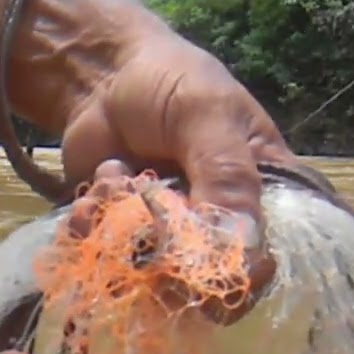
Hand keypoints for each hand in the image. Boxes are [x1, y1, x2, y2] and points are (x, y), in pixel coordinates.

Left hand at [59, 29, 300, 295]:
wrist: (100, 73)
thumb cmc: (169, 82)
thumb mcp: (207, 114)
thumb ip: (226, 173)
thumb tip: (240, 243)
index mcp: (260, 194)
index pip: (264, 258)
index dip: (237, 274)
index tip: (202, 265)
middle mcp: (217, 225)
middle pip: (203, 280)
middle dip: (165, 254)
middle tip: (142, 213)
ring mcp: (167, 236)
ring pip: (148, 273)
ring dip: (121, 231)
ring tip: (114, 177)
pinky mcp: (120, 236)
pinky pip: (106, 260)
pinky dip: (92, 231)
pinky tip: (89, 195)